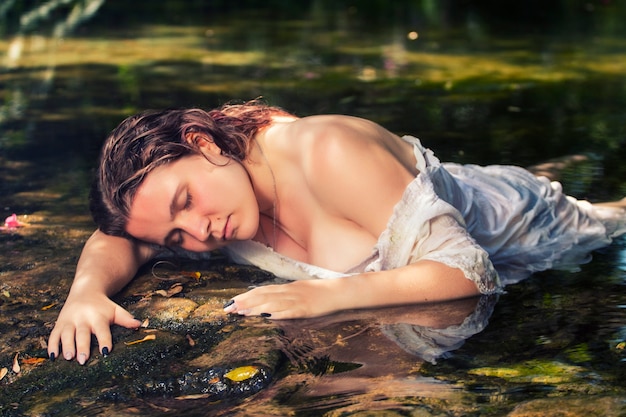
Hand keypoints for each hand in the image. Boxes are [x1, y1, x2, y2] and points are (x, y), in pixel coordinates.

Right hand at [48, 291, 140, 363]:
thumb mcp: (115, 310)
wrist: (85, 290)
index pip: (102, 329)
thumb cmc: (103, 306)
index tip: (105, 351)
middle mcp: (83, 318)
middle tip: (83, 360)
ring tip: (68, 358)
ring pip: (66, 334)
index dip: (104, 339)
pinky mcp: (59, 324)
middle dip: (82, 346)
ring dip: (66, 346)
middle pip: (82, 333)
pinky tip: (52, 356)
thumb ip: (126, 319)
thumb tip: (139, 325)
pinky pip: (54, 335)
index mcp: (98, 316)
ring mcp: (69, 321)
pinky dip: (52, 345)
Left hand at [224, 279, 342, 318]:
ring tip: (241, 312)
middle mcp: (289, 292)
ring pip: (273, 303)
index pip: (263, 290)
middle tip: (228, 308)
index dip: (246, 295)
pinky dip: (276, 313)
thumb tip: (270, 301)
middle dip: (245, 302)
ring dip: (255, 307)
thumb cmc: (321, 293)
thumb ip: (286, 295)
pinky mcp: (306, 309)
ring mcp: (297, 300)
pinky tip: (266, 316)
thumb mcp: (301, 290)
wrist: (340, 292)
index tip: (232, 301)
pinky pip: (289, 311)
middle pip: (263, 295)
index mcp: (288, 287)